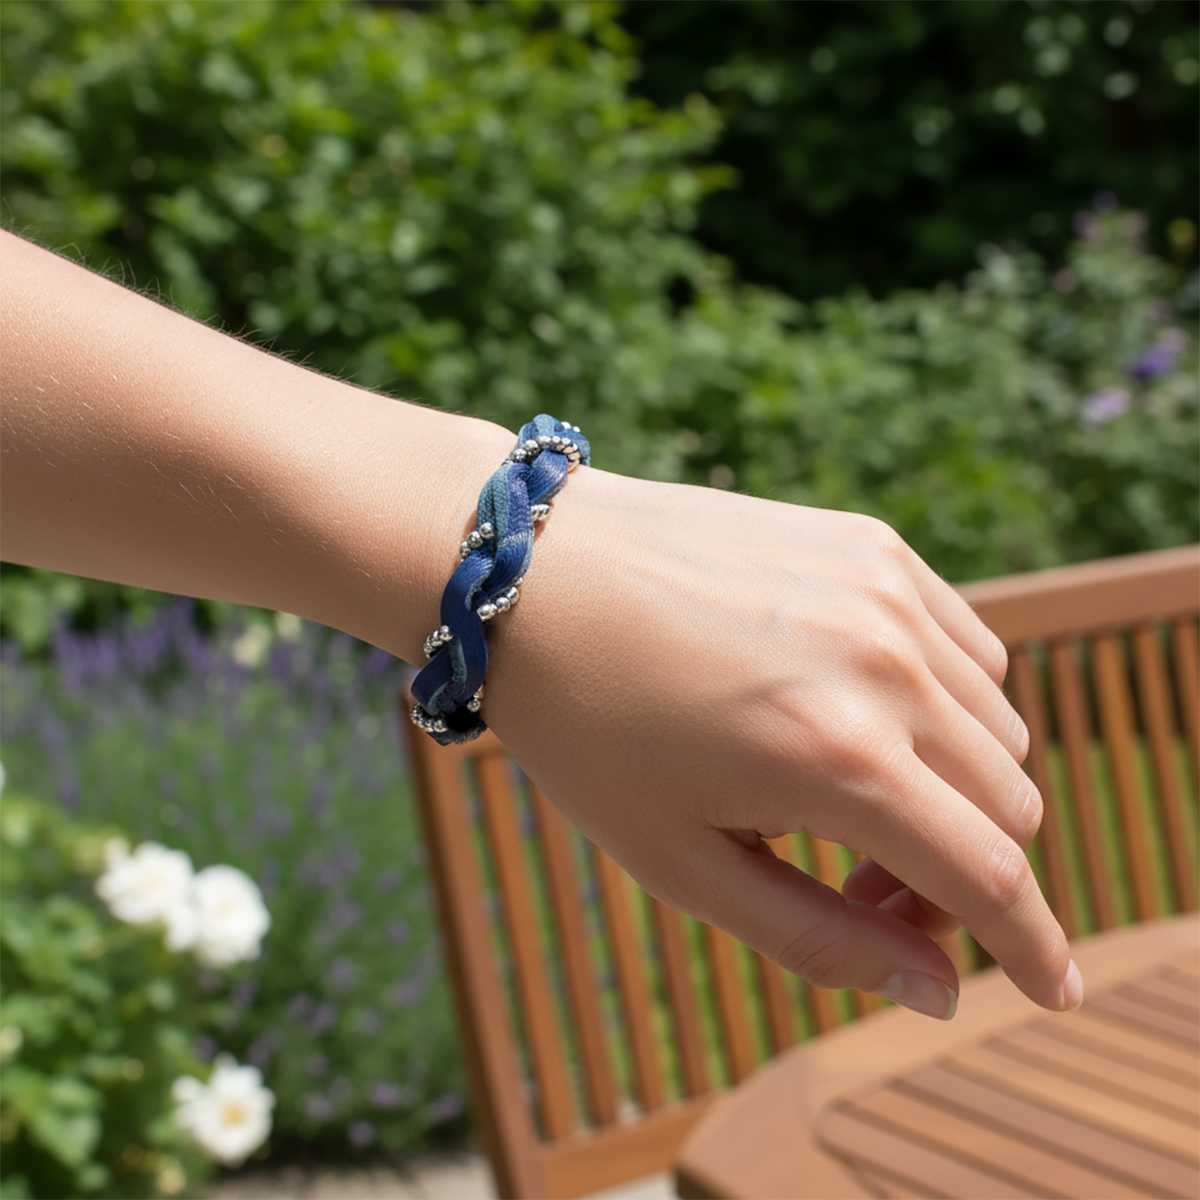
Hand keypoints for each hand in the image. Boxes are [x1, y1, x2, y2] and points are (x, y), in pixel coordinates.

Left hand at [485, 467, 1080, 1017]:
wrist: (529, 571)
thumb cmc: (586, 726)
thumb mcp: (679, 861)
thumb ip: (819, 937)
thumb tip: (937, 989)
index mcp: (835, 758)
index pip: (992, 878)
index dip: (1033, 949)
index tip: (1049, 991)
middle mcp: (883, 665)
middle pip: (1008, 805)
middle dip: (961, 873)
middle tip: (864, 887)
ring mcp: (884, 591)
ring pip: (997, 728)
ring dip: (954, 788)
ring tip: (848, 796)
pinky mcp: (872, 544)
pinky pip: (967, 647)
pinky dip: (944, 703)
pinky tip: (859, 711)